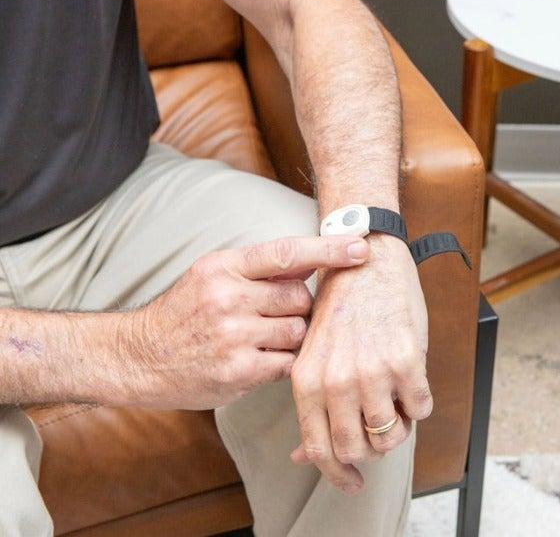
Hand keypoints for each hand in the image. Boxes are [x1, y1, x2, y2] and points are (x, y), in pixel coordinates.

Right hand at [114, 235, 369, 409]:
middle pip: (300, 298)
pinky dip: (281, 363)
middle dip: (298, 308)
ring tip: (260, 339)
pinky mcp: (237, 371)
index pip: (287, 253)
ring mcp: (232, 336)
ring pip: (298, 332)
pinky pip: (287, 364)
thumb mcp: (212, 275)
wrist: (139, 357)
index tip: (360, 248)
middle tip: (273, 316)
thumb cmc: (185, 313)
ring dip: (291, 338)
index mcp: (224, 267)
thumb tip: (313, 259)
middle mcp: (228, 297)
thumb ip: (259, 269)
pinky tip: (256, 360)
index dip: (328, 249)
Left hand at [289, 234, 429, 493]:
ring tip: (396, 400)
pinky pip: (422, 408)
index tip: (352, 483)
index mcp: (307, 380)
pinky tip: (412, 381)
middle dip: (372, 448)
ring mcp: (372, 372)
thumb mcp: (313, 355)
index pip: (319, 449)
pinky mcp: (406, 360)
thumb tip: (303, 456)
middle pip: (358, 450)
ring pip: (391, 435)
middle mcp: (336, 381)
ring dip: (399, 425)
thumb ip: (311, 406)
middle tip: (380, 429)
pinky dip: (420, 402)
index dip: (337, 475)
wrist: (367, 259)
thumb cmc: (341, 307)